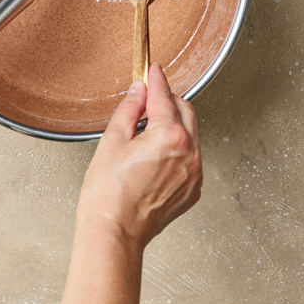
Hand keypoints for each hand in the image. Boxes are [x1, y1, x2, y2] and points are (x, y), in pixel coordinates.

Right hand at [77, 62, 202, 248]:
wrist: (114, 232)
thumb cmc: (108, 194)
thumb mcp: (112, 140)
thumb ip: (129, 109)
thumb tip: (138, 91)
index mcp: (169, 136)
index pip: (164, 97)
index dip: (157, 80)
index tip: (154, 70)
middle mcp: (189, 153)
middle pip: (185, 110)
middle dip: (168, 100)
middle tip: (148, 99)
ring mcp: (194, 173)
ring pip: (191, 133)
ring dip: (174, 123)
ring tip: (147, 131)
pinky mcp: (192, 189)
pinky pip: (190, 157)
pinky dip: (177, 147)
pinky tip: (155, 153)